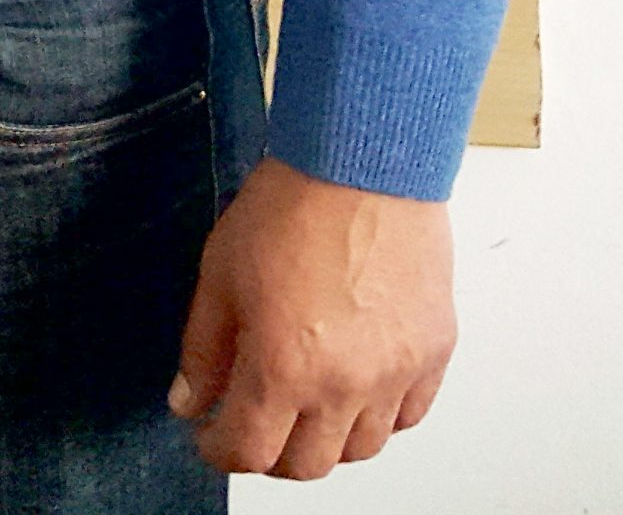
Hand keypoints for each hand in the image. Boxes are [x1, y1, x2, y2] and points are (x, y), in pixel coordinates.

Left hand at [168, 153, 455, 479]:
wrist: (361, 157)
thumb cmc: (293, 201)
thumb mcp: (221, 272)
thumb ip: (203, 348)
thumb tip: (190, 400)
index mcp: (283, 368)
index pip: (249, 452)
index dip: (220, 450)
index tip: (211, 434)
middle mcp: (344, 384)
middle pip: (307, 465)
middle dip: (272, 452)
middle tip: (256, 420)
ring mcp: (395, 372)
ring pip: (362, 448)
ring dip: (328, 436)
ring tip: (308, 401)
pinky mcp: (433, 349)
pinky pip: (410, 414)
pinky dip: (382, 413)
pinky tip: (358, 385)